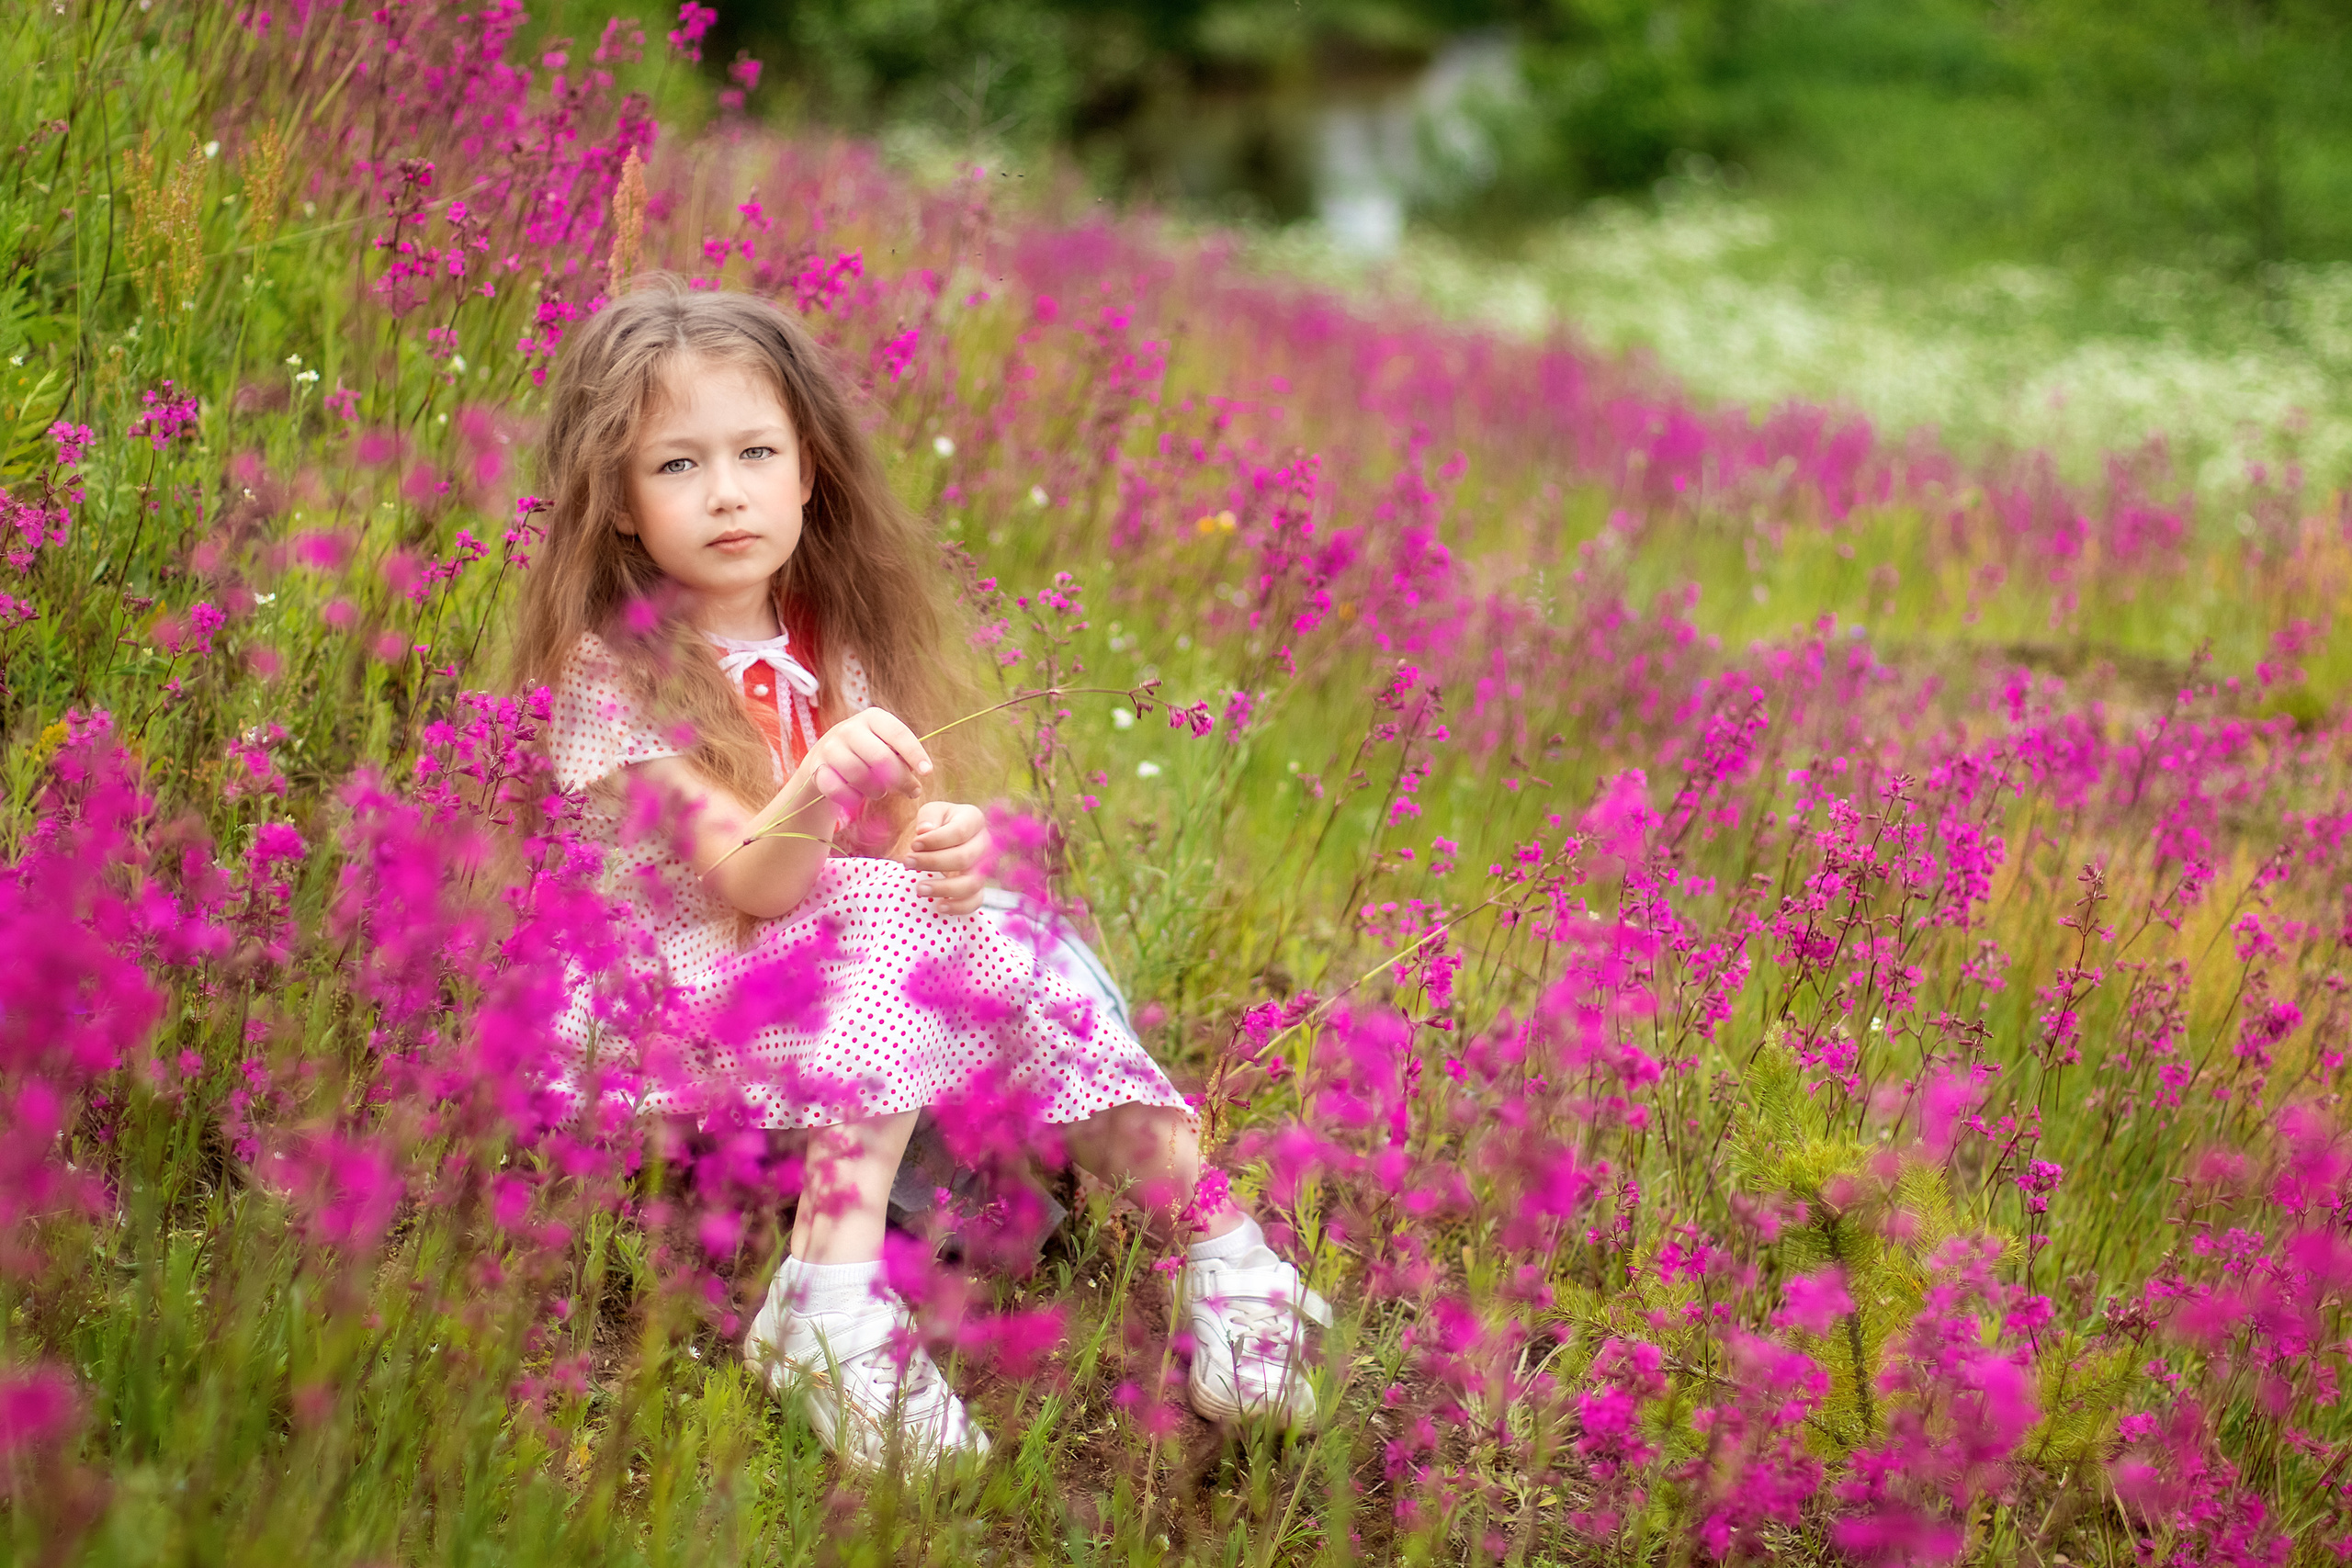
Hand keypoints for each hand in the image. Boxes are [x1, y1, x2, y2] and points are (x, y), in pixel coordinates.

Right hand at [799, 708, 932, 823]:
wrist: (825, 761)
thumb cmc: (867, 755)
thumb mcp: (886, 747)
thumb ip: (903, 757)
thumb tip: (922, 772)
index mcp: (873, 718)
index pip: (898, 733)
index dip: (914, 753)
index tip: (927, 772)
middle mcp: (849, 728)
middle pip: (881, 757)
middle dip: (900, 779)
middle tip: (912, 791)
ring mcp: (830, 747)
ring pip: (859, 775)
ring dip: (875, 790)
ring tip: (879, 792)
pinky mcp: (816, 767)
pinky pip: (838, 789)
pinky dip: (851, 798)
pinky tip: (857, 797)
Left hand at [905, 800, 989, 916]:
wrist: (939, 840)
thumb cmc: (935, 824)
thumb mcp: (930, 812)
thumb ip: (928, 817)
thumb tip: (925, 830)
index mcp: (974, 819)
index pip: (960, 832)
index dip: (935, 840)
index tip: (913, 845)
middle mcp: (984, 844)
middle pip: (964, 858)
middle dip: (933, 862)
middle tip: (907, 863)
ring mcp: (984, 868)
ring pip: (972, 883)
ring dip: (944, 888)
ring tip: (919, 889)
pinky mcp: (978, 888)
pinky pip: (975, 901)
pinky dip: (959, 907)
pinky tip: (938, 906)